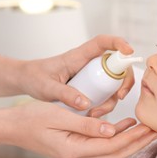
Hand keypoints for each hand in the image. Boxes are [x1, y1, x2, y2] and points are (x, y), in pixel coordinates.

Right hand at [7, 101, 156, 157]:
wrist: (13, 126)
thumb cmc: (32, 118)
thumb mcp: (60, 117)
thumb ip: (87, 125)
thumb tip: (112, 130)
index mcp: (74, 150)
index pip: (112, 146)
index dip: (133, 138)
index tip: (149, 127)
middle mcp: (78, 157)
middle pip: (116, 153)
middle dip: (138, 143)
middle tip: (155, 130)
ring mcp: (77, 155)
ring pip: (111, 151)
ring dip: (130, 140)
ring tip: (146, 128)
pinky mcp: (76, 149)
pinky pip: (101, 146)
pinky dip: (116, 137)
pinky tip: (125, 125)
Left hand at [17, 35, 134, 114]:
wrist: (27, 82)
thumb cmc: (35, 77)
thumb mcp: (47, 87)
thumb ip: (65, 94)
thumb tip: (86, 103)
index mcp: (79, 56)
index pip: (102, 42)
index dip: (118, 43)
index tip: (129, 51)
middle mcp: (89, 63)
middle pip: (117, 65)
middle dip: (124, 80)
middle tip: (119, 96)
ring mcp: (92, 75)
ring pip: (114, 83)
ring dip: (112, 99)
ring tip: (96, 113)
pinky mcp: (91, 87)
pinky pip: (106, 94)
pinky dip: (105, 105)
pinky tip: (93, 115)